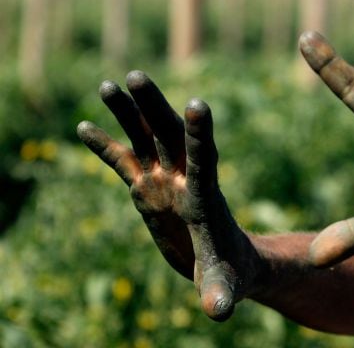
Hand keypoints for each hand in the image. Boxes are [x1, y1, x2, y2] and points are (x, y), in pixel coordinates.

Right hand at [77, 71, 258, 320]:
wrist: (228, 264)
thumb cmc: (233, 273)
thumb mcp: (226, 283)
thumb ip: (220, 292)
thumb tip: (219, 313)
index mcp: (206, 197)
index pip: (203, 160)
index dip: (200, 135)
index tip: (197, 104)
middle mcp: (184, 180)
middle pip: (170, 137)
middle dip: (154, 108)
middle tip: (136, 77)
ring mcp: (165, 182)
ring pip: (146, 140)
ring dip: (129, 114)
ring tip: (108, 86)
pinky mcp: (148, 190)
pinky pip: (124, 163)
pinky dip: (105, 146)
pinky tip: (83, 126)